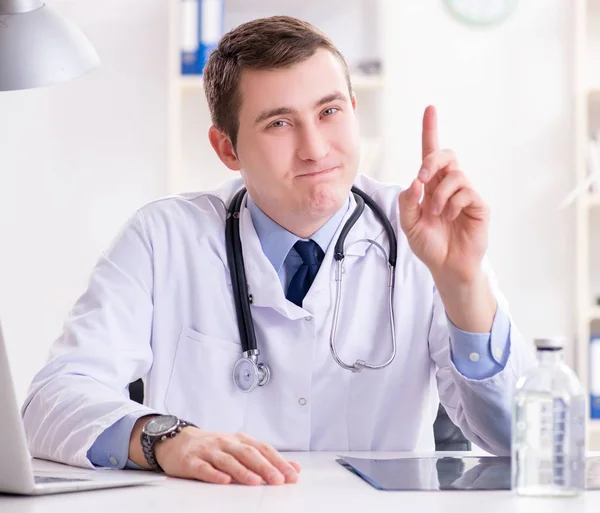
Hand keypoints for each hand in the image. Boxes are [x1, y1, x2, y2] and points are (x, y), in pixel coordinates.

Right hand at [154, 428, 300, 484]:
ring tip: (256, 482)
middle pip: (247, 453)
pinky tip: (224, 481)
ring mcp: (208, 451)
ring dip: (243, 471)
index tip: (292, 474)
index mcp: (239, 440)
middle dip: (265, 466)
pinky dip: (214, 474)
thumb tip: (294, 468)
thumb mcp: (239, 449)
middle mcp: (226, 443)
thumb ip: (264, 458)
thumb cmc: (213, 447)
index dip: (278, 461)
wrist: (176, 440)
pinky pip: (203, 467)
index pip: (262, 449)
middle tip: (278, 480)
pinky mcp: (191, 461)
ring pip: (227, 460)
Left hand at [398, 105, 488, 282]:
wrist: (446, 266)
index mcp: (430, 186)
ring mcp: (465, 194)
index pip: (430, 153)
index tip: (430, 109)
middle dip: (432, 160)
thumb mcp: (408, 223)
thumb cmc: (429, 244)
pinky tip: (450, 217)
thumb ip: (407, 201)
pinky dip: (453, 204)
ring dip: (439, 194)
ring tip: (436, 213)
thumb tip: (416, 180)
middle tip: (423, 177)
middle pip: (445, 155)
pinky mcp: (478, 205)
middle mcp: (448, 185)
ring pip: (454, 175)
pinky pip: (466, 192)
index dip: (430, 131)